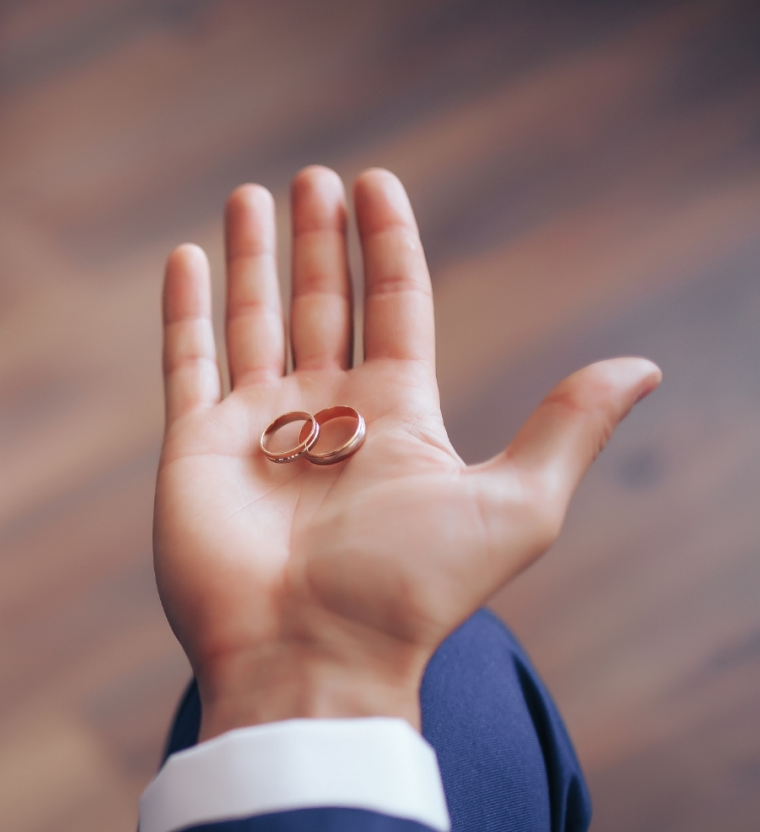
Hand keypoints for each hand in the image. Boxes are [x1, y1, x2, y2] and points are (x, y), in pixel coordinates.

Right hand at [154, 166, 660, 741]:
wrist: (309, 655)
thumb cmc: (411, 591)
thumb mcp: (515, 507)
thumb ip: (566, 428)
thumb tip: (644, 366)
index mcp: (396, 419)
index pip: (395, 308)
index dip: (389, 245)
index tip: (377, 183)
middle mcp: (323, 416)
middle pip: (323, 304)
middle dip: (320, 241)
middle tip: (312, 177)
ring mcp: (256, 429)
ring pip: (253, 322)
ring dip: (253, 259)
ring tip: (249, 194)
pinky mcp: (196, 447)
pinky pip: (188, 362)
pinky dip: (186, 309)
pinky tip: (188, 256)